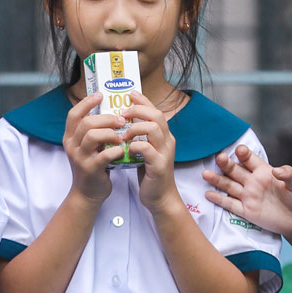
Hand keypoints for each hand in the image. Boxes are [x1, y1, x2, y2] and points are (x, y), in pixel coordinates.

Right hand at [62, 91, 122, 203]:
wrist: (88, 193)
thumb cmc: (93, 165)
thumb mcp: (88, 146)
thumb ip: (94, 131)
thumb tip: (110, 111)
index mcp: (70, 137)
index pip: (74, 114)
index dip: (87, 102)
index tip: (101, 95)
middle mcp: (71, 145)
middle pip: (86, 122)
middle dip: (106, 118)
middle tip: (121, 120)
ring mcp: (79, 157)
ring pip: (92, 135)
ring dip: (110, 132)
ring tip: (122, 135)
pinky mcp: (90, 169)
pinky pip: (104, 155)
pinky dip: (116, 150)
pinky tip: (123, 150)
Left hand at [119, 91, 180, 212]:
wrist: (160, 198)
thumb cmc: (150, 174)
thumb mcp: (146, 152)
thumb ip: (141, 138)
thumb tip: (124, 124)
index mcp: (165, 136)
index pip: (156, 111)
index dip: (144, 101)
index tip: (131, 94)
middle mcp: (168, 141)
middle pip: (156, 115)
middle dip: (138, 110)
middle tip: (123, 113)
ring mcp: (165, 153)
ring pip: (152, 128)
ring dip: (134, 128)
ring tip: (123, 135)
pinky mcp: (159, 166)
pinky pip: (146, 148)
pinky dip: (134, 146)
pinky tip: (127, 150)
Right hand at [203, 145, 291, 237]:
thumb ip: (289, 174)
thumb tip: (277, 170)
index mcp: (264, 172)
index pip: (251, 160)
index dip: (244, 154)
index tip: (239, 150)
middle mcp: (253, 182)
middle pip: (236, 171)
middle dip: (227, 164)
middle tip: (219, 157)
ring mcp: (248, 196)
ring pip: (229, 186)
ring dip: (218, 180)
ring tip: (205, 173)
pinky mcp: (246, 211)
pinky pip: (230, 204)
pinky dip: (219, 199)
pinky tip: (208, 194)